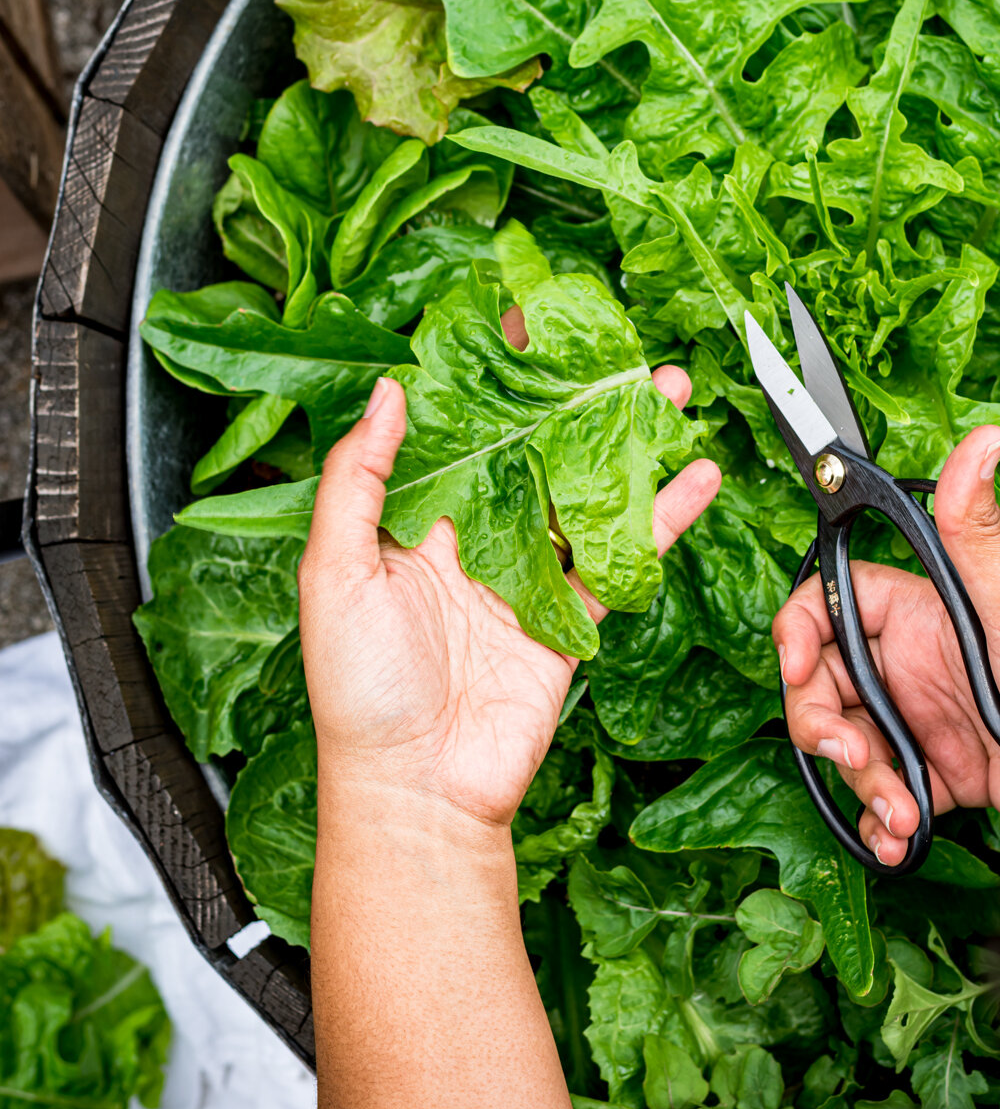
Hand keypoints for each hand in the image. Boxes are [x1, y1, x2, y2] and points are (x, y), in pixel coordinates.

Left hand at [298, 317, 720, 830]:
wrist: (416, 787)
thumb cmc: (359, 688)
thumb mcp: (334, 570)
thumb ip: (358, 480)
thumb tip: (391, 393)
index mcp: (418, 517)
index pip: (459, 426)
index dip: (489, 374)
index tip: (522, 321)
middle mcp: (478, 535)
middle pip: (535, 448)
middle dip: (572, 395)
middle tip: (609, 342)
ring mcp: (530, 574)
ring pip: (587, 490)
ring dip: (627, 440)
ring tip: (665, 389)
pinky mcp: (573, 616)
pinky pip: (623, 557)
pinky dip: (663, 517)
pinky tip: (695, 476)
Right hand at [775, 424, 999, 866]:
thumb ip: (977, 532)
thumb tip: (983, 441)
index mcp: (916, 614)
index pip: (826, 605)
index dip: (797, 631)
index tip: (795, 664)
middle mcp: (907, 663)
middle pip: (820, 682)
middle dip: (819, 725)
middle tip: (853, 758)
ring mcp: (917, 720)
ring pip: (844, 745)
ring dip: (859, 787)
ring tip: (897, 813)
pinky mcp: (934, 774)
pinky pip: (881, 795)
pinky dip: (879, 822)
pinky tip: (897, 839)